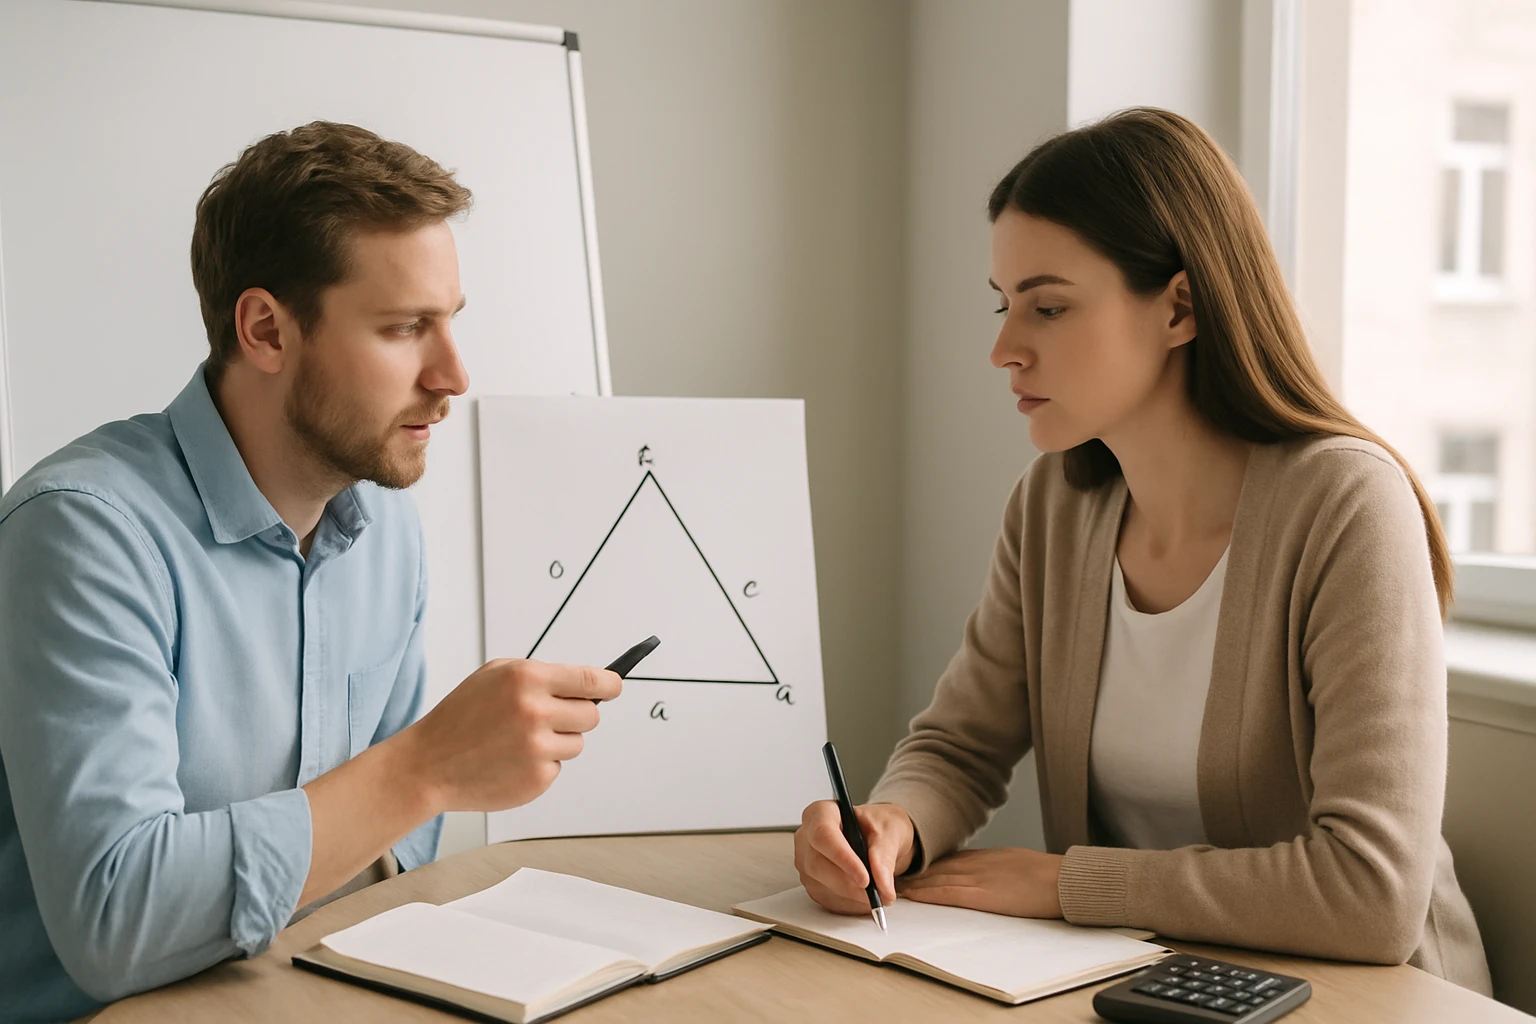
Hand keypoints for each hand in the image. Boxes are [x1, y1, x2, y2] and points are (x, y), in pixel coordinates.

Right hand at [398, 658, 621, 812]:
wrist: (427, 764)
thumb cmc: (461, 716)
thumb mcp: (495, 676)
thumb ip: (542, 675)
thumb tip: (590, 684)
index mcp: (527, 679)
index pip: (591, 679)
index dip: (610, 684)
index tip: (616, 686)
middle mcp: (535, 711)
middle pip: (591, 714)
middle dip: (578, 715)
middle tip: (550, 718)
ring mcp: (537, 749)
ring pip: (577, 743)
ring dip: (557, 742)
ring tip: (519, 741)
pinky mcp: (536, 779)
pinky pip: (558, 768)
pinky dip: (541, 765)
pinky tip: (511, 761)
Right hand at [794, 801, 914, 914]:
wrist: (879, 838)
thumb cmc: (879, 825)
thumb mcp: (889, 831)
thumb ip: (884, 856)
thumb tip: (882, 885)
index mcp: (821, 813)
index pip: (823, 835)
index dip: (842, 858)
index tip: (865, 878)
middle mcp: (807, 837)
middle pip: (818, 865)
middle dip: (849, 884)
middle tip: (879, 893)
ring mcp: (806, 862)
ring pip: (821, 886)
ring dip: (852, 897)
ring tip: (879, 895)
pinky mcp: (812, 883)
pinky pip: (826, 900)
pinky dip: (850, 905)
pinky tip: (866, 899)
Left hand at [897, 847, 1063, 917]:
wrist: (1062, 879)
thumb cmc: (1049, 875)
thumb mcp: (1019, 863)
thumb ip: (1001, 867)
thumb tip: (992, 875)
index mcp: (989, 857)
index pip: (952, 860)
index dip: (930, 865)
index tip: (913, 868)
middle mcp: (978, 864)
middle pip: (938, 867)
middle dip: (915, 872)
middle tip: (892, 874)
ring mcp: (978, 878)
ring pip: (937, 879)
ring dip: (914, 883)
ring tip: (894, 885)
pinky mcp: (982, 895)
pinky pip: (948, 893)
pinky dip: (927, 893)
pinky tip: (913, 895)